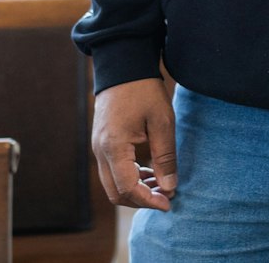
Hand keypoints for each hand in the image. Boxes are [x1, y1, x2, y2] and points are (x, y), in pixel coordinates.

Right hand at [92, 77, 177, 209]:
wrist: (123, 65)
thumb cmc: (144, 90)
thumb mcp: (162, 122)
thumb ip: (165, 157)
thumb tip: (170, 186)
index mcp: (114, 146)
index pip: (128, 188)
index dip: (149, 200)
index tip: (169, 203)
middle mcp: (100, 151)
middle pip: (115, 192)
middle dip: (141, 200)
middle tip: (166, 197)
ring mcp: (97, 147)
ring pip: (112, 183)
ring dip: (135, 189)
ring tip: (162, 184)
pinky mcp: (101, 142)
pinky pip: (111, 170)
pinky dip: (129, 177)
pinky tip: (149, 171)